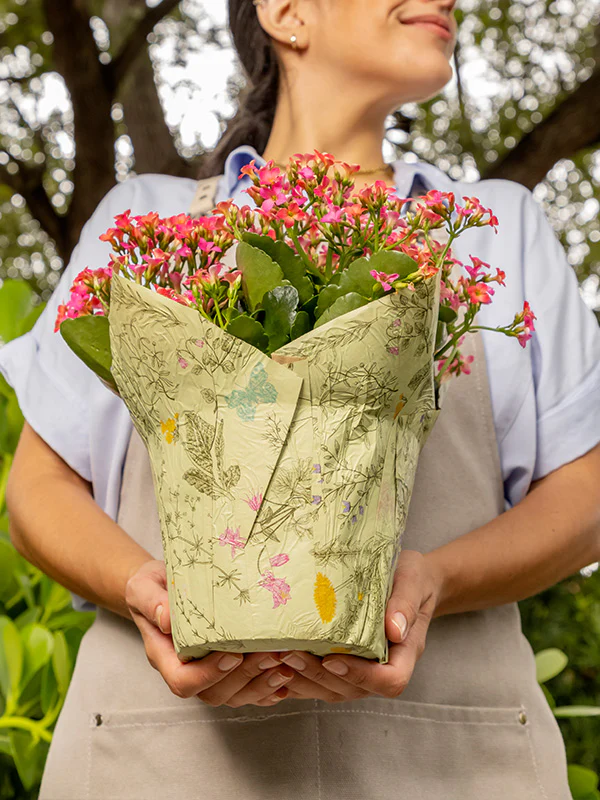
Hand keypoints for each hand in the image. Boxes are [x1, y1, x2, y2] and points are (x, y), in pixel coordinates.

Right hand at [125, 559, 290, 706]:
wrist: (158, 588)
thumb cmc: (151, 587)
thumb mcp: (144, 588)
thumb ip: (153, 603)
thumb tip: (167, 618)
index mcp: (165, 656)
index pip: (183, 682)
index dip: (210, 675)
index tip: (232, 655)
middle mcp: (186, 670)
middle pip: (214, 693)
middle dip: (246, 677)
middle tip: (272, 655)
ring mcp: (206, 672)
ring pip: (234, 696)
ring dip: (262, 685)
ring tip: (286, 665)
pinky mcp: (224, 668)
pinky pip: (245, 689)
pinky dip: (267, 689)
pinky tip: (287, 678)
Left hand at [229, 550, 441, 703]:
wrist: (409, 580)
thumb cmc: (412, 579)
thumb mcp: (413, 581)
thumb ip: (405, 604)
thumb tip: (395, 629)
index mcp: (404, 654)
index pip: (389, 681)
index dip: (360, 676)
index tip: (332, 659)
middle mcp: (382, 668)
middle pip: (353, 689)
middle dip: (319, 676)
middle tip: (289, 654)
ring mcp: (362, 670)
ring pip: (333, 690)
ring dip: (304, 680)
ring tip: (277, 659)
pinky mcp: (344, 664)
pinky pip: (322, 681)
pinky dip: (299, 679)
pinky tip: (275, 666)